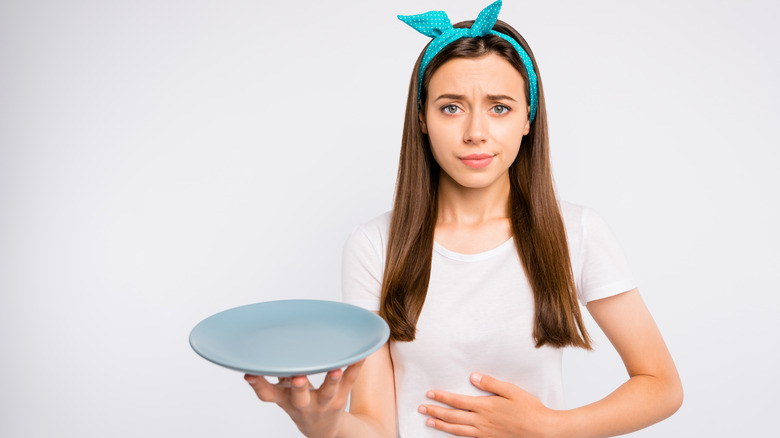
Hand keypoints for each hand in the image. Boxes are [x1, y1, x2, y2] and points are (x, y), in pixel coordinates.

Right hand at [244, 360, 364, 437]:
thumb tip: (259, 351)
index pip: (267, 395)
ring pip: (329, 391)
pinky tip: (362, 354)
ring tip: (335, 369)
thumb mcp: (282, 394)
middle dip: (298, 387)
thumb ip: (273, 375)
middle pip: (300, 397)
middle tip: (297, 377)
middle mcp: (304, 404)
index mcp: (286, 400)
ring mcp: (324, 402)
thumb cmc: (299, 403)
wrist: (323, 429)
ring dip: (331, 379)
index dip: (258, 385)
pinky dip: (355, 367)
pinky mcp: (341, 397)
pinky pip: (350, 380)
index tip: (249, 374)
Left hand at [419, 372, 562, 437]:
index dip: (441, 398)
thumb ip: (490, 383)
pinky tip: (450, 434)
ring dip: (441, 425)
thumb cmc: (530, 410)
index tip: (429, 394)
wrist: (543, 431)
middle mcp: (482, 421)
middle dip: (435, 412)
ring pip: (457, 430)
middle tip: (421, 408)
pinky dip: (456, 436)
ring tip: (429, 422)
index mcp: (485, 407)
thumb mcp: (511, 391)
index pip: (457, 401)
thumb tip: (473, 377)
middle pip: (452, 416)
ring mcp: (485, 433)